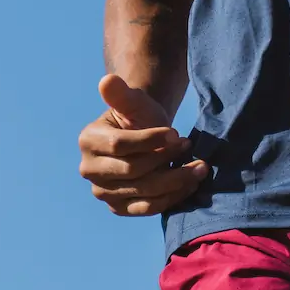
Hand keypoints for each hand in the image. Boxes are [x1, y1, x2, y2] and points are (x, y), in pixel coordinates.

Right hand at [77, 74, 208, 215]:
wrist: (146, 137)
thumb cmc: (139, 116)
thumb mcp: (132, 101)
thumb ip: (120, 93)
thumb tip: (108, 80)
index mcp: (88, 141)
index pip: (120, 145)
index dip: (151, 140)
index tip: (177, 134)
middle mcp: (89, 171)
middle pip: (132, 171)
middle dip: (165, 159)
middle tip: (191, 148)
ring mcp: (103, 193)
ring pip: (143, 192)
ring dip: (176, 181)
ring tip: (200, 167)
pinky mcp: (119, 208)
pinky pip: (147, 208)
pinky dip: (172, 197)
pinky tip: (190, 184)